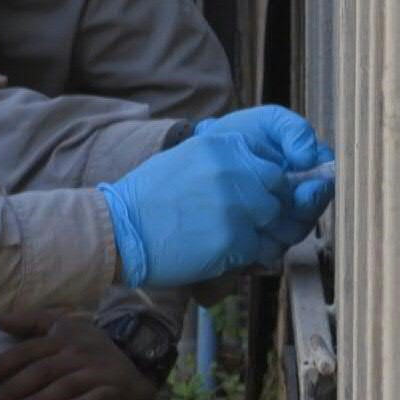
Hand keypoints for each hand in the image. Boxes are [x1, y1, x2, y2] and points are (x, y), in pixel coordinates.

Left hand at [0, 310, 161, 399]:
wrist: (137, 368)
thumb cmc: (91, 351)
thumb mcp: (66, 328)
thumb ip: (34, 323)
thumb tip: (0, 321)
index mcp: (63, 336)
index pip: (25, 351)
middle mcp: (79, 351)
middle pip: (40, 370)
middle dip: (11, 388)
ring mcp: (97, 370)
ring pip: (63, 385)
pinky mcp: (114, 389)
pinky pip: (92, 399)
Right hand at [100, 107, 335, 287]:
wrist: (119, 230)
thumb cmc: (152, 199)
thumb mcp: (191, 159)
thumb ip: (231, 163)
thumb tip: (274, 177)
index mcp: (224, 144)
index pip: (275, 164)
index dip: (270, 187)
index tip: (257, 199)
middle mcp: (234, 168)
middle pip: (280, 192)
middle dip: (267, 210)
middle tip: (239, 222)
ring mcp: (236, 203)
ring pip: (274, 222)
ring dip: (257, 233)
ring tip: (222, 236)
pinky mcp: (234, 237)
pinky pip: (258, 249)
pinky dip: (242, 255)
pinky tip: (213, 250)